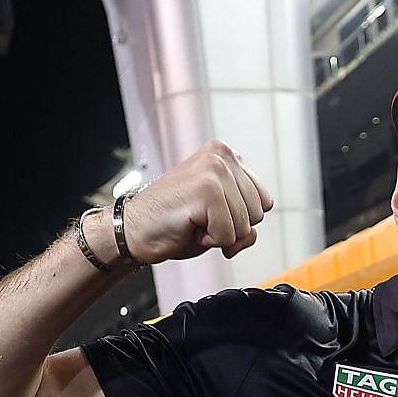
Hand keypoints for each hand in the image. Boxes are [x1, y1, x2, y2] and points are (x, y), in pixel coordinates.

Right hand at [121, 140, 273, 263]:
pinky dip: (209, 241)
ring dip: (219, 235)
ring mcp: (213, 170)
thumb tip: (252, 233)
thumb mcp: (219, 221)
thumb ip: (244, 224)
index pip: (264, 201)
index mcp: (226, 156)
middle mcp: (221, 156)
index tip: (211, 215)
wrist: (133, 230)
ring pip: (244, 225)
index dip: (240, 220)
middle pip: (257, 214)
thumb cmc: (172, 223)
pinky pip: (228, 234)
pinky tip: (188, 226)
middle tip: (200, 220)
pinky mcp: (205, 189)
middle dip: (231, 228)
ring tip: (193, 222)